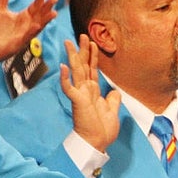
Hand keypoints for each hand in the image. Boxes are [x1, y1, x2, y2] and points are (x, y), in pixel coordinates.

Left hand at [0, 0, 57, 71]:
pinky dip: (31, 32)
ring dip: (45, 21)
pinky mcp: (15, 46)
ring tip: (53, 13)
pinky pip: (25, 38)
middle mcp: (27, 27)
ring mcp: (23, 37)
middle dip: (48, 8)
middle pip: (41, 15)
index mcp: (24, 17)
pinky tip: (36, 25)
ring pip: (37, 27)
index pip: (36, 6)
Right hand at [62, 35, 120, 152]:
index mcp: (93, 91)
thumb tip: (114, 90)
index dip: (92, 55)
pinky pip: (69, 87)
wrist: (97, 142)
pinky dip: (65, 77)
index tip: (92, 42)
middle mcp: (85, 90)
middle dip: (82, 50)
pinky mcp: (77, 101)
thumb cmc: (103, 129)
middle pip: (83, 65)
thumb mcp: (113, 110)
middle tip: (81, 34)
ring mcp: (80, 94)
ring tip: (70, 43)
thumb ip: (113, 99)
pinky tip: (62, 66)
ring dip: (73, 56)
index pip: (92, 69)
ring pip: (76, 71)